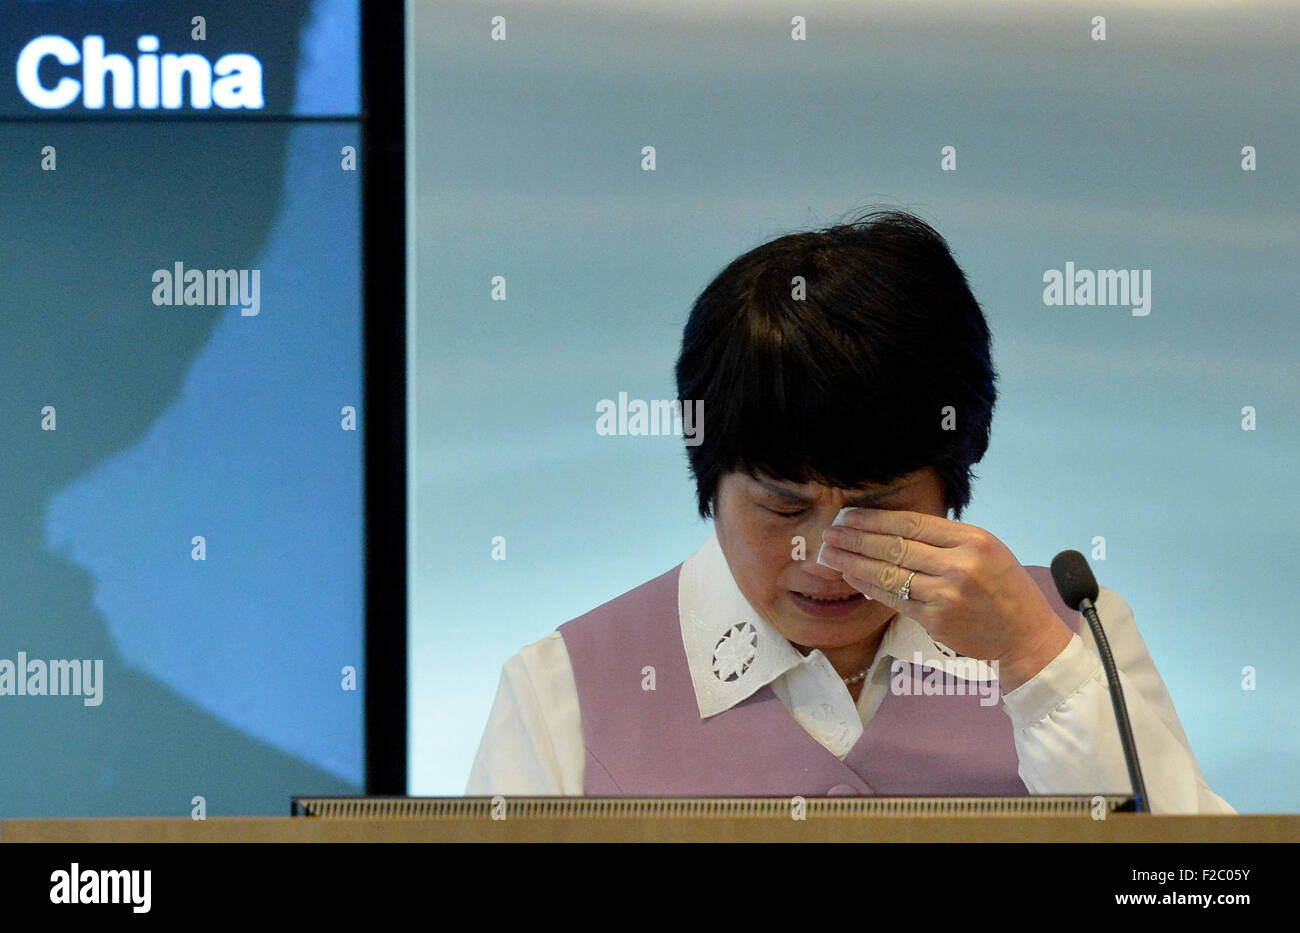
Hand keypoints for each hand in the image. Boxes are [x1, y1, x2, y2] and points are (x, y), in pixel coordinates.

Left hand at [818, 508, 1072, 691]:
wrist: (1025, 635)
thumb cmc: (1005, 587)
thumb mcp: (987, 549)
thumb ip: (946, 538)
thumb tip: (893, 526)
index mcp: (973, 539)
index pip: (912, 523)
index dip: (875, 519)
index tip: (849, 515)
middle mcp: (959, 564)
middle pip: (895, 546)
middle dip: (855, 539)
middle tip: (829, 533)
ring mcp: (947, 594)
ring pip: (889, 573)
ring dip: (853, 563)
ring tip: (830, 554)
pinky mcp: (936, 620)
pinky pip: (894, 599)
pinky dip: (869, 587)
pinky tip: (851, 578)